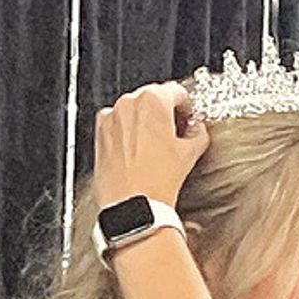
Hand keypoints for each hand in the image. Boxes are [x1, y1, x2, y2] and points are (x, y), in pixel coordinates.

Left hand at [93, 82, 208, 210]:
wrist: (132, 206)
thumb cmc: (156, 181)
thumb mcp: (189, 155)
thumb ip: (198, 135)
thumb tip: (197, 131)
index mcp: (153, 100)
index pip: (176, 91)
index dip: (187, 106)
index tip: (188, 118)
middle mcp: (128, 103)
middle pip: (152, 98)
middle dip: (164, 114)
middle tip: (174, 136)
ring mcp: (111, 117)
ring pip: (133, 112)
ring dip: (144, 124)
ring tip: (155, 150)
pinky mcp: (99, 134)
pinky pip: (117, 126)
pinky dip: (127, 134)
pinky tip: (137, 155)